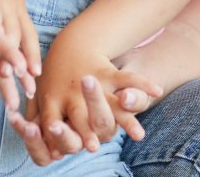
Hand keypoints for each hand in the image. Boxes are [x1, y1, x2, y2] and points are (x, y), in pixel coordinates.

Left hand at [9, 37, 161, 163]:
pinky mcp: (108, 73)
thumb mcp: (42, 96)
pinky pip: (128, 78)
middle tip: (93, 146)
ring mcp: (92, 82)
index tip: (62, 149)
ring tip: (138, 135)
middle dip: (87, 131)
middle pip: (81, 115)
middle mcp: (72, 93)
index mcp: (52, 100)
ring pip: (109, 103)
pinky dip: (143, 84)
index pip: (54, 123)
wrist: (72, 43)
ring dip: (124, 118)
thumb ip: (41, 123)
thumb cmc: (55, 77)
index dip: (60, 136)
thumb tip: (51, 154)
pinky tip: (157, 91)